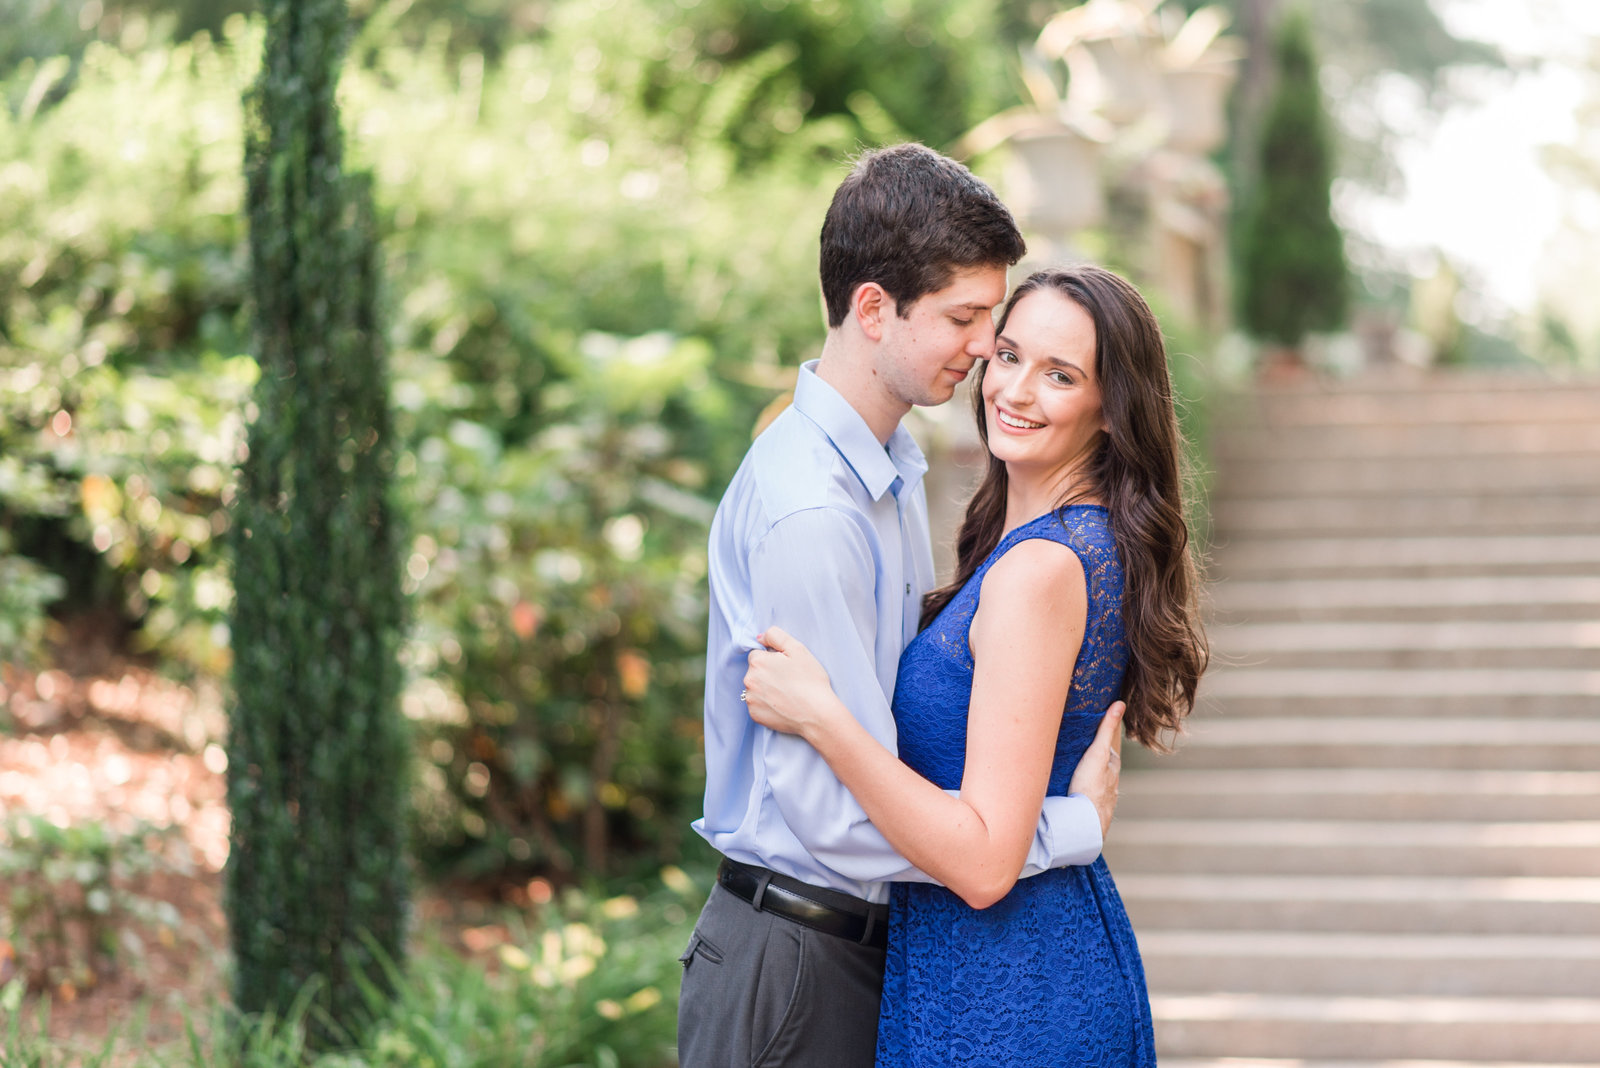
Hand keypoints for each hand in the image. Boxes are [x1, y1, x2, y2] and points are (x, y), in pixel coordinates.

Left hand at [742, 626, 841, 740]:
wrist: (818, 714)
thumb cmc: (810, 681)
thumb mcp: (798, 649)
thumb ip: (776, 635)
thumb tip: (760, 638)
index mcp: (757, 662)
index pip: (758, 654)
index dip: (773, 659)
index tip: (786, 668)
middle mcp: (749, 680)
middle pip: (755, 671)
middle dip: (768, 673)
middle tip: (788, 681)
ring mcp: (750, 699)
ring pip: (755, 688)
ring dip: (766, 689)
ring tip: (786, 694)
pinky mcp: (755, 715)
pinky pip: (757, 705)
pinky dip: (767, 705)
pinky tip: (782, 705)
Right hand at [1068, 701, 1123, 839]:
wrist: (1084, 823)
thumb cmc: (1091, 787)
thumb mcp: (1097, 752)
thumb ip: (1106, 729)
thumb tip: (1120, 704)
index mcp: (1112, 768)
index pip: (1106, 750)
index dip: (1096, 742)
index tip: (1084, 738)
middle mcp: (1110, 784)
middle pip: (1099, 768)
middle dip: (1088, 763)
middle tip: (1072, 756)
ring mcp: (1100, 798)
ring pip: (1092, 785)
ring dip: (1083, 780)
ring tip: (1067, 775)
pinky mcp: (1089, 811)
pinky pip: (1083, 799)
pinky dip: (1078, 795)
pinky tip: (1068, 796)